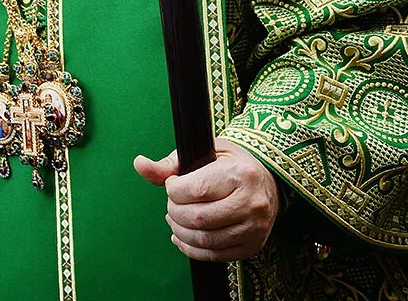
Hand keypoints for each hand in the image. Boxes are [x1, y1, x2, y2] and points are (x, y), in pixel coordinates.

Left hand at [133, 137, 279, 260]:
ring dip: (180, 232)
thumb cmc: (230, 164)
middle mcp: (251, 202)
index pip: (195, 190)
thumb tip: (139, 164)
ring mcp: (254, 227)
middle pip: (198, 218)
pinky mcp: (252, 245)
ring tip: (174, 220)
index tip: (172, 185)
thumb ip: (169, 164)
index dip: (173, 190)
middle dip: (174, 213)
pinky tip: (182, 237)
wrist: (268, 181)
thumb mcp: (203, 154)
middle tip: (171, 204)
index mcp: (240, 174)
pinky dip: (191, 249)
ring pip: (205, 239)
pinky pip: (215, 255)